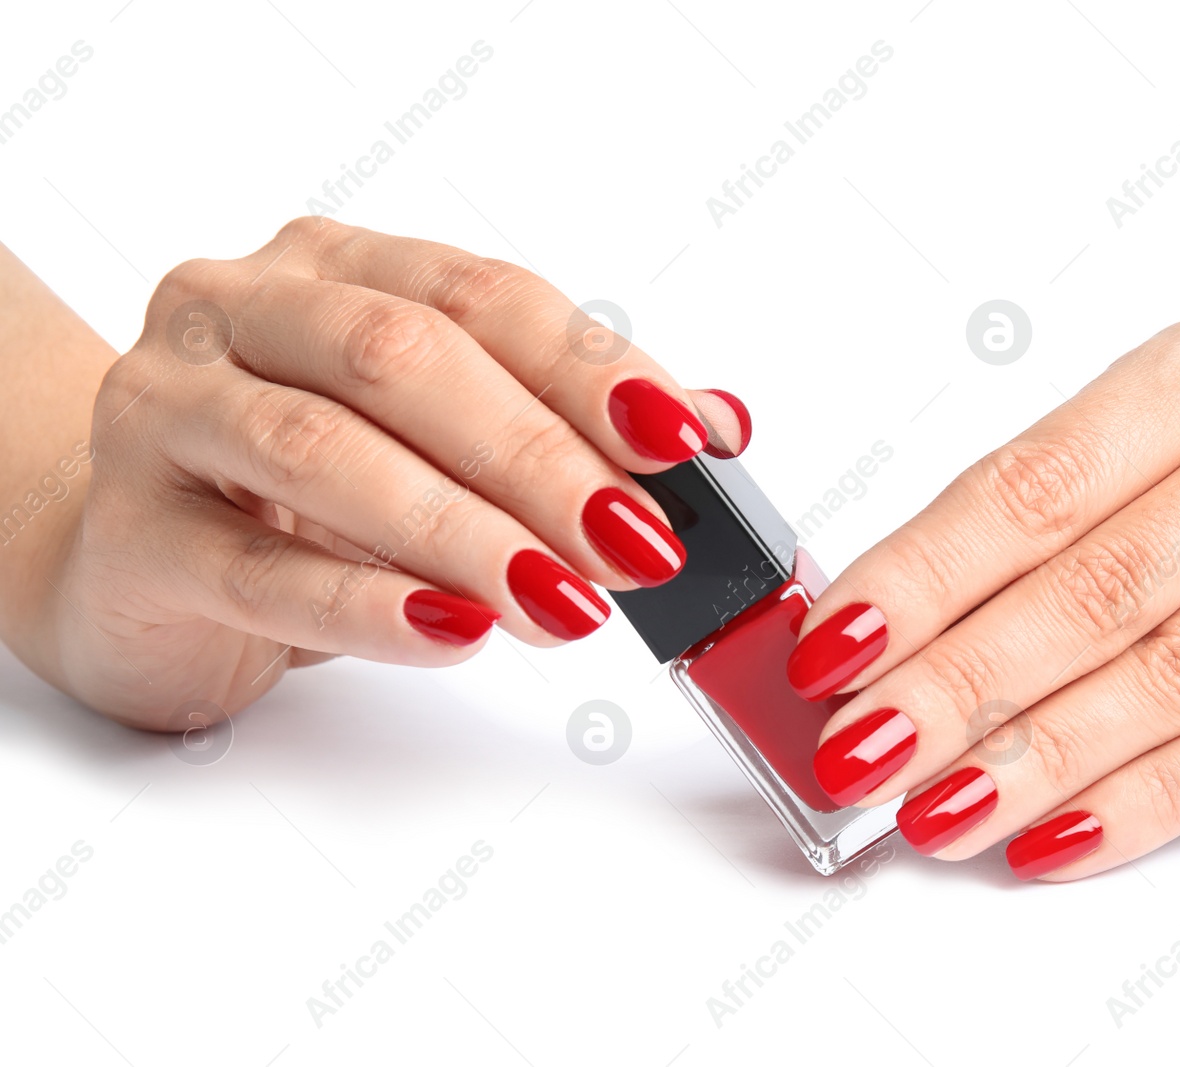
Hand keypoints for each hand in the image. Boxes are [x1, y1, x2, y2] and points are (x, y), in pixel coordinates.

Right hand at [39, 217, 747, 727]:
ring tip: (565, 603)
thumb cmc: (301, 488)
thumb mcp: (440, 438)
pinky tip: (453, 632)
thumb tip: (720, 424)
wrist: (133, 553)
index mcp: (333, 267)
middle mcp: (241, 312)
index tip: (682, 441)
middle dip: (539, 456)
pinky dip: (367, 605)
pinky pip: (259, 570)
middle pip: (403, 360)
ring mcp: (169, 413)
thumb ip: (567, 420)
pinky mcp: (135, 534)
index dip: (588, 367)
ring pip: (326, 454)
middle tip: (636, 543)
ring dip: (466, 534)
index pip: (479, 296)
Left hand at [790, 314, 1179, 879]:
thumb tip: (873, 643)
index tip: (831, 651)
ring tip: (935, 809)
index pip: (1030, 488)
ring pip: (1171, 674)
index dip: (921, 579)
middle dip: (958, 685)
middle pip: (1095, 587)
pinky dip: (1141, 801)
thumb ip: (1026, 535)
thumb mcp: (1147, 452)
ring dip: (1036, 757)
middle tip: (860, 753)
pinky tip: (1052, 837)